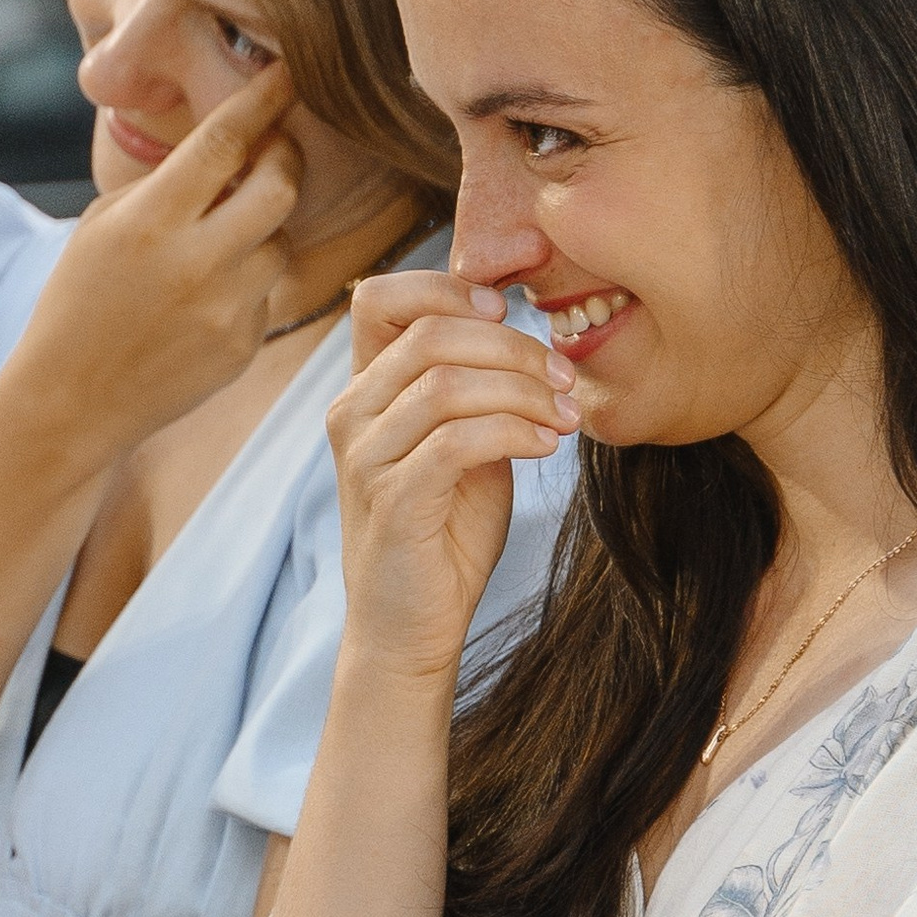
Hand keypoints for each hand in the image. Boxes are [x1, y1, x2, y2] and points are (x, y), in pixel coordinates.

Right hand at [2, 67, 302, 473]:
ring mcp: (225, 308)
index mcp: (151, 219)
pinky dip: (246, 283)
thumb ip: (166, 185)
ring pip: (281, 242)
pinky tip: (203, 299)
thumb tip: (231, 147)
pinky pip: (266, 293)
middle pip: (280, 186)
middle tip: (276, 147)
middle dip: (285, 156)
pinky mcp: (242, 346)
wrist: (71, 399)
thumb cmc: (80, 299)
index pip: (225, 141)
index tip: (288, 72)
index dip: (263, 100)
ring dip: (263, 228)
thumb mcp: (103, 225)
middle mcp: (195, 261)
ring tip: (221, 238)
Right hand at [326, 273, 575, 685]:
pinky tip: (547, 447)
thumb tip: (524, 340)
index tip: (510, 315)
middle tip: (565, 379)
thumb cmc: (444, 533)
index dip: (447, 289)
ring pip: (445, 384)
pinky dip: (513, 432)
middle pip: (430, 334)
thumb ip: (477, 392)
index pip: (379, 299)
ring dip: (523, 392)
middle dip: (513, 348)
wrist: (411, 628)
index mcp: (365, 391)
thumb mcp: (463, 445)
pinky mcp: (391, 502)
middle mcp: (351, 415)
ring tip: (565, 417)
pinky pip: (455, 441)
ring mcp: (365, 458)